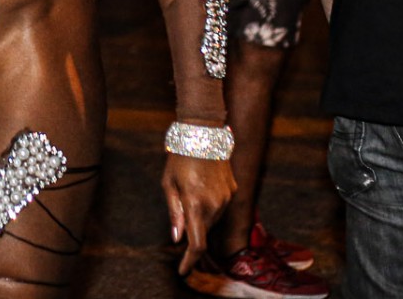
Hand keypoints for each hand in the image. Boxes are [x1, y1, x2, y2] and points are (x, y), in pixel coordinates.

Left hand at [162, 152, 234, 274]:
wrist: (203, 132)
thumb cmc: (180, 157)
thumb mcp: (169, 184)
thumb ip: (175, 213)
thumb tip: (177, 238)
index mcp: (195, 203)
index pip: (197, 244)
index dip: (190, 261)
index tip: (182, 270)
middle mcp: (215, 204)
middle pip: (204, 230)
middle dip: (192, 230)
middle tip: (180, 208)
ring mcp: (227, 197)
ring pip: (213, 219)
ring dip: (201, 216)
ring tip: (190, 189)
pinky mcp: (233, 189)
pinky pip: (220, 206)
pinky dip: (210, 205)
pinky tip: (203, 185)